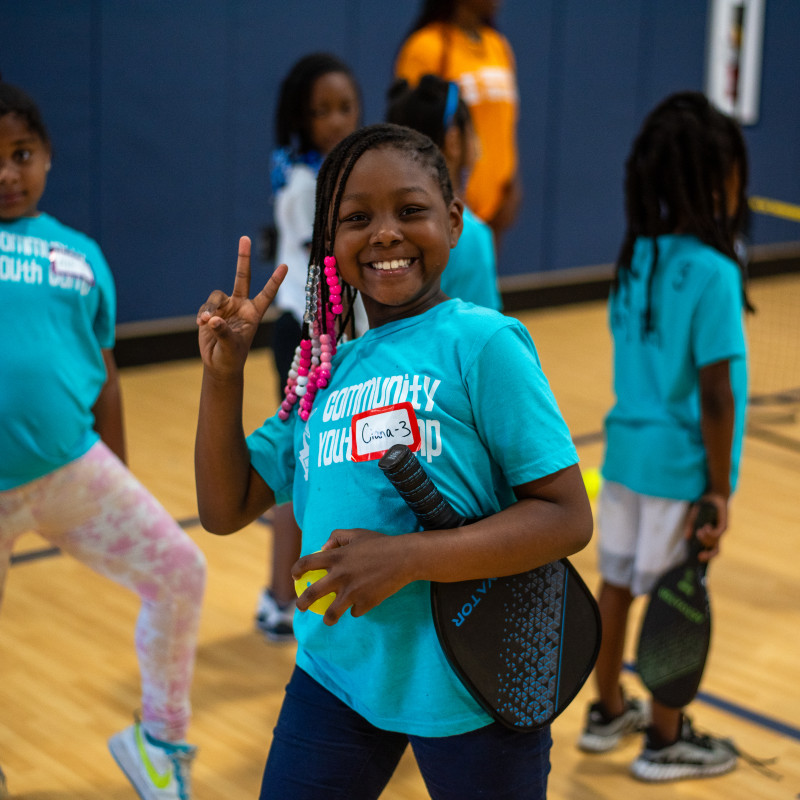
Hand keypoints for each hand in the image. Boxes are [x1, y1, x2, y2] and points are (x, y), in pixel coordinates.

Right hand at [197, 236, 286, 377]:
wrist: (218, 363)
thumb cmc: (231, 357)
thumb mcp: (230, 347)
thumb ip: (223, 332)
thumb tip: (212, 318)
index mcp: (254, 314)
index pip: (267, 294)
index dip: (275, 280)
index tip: (286, 265)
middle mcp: (241, 306)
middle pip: (243, 277)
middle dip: (243, 258)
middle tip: (245, 238)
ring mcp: (226, 307)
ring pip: (216, 295)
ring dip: (210, 307)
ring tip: (206, 322)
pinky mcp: (211, 311)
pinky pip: (206, 306)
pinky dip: (203, 314)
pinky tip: (201, 324)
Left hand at [292, 529, 416, 624]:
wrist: (404, 558)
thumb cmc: (380, 543)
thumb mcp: (357, 533)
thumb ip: (337, 537)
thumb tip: (323, 548)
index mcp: (335, 558)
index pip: (306, 564)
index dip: (296, 570)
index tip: (295, 576)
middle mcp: (340, 576)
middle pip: (311, 595)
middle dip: (302, 603)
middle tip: (301, 606)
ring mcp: (352, 592)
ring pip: (331, 614)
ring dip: (328, 619)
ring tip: (328, 620)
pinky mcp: (365, 603)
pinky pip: (355, 611)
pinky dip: (357, 609)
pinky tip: (362, 604)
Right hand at [685, 493, 727, 562]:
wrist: (713, 495)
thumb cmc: (703, 506)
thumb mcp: (693, 517)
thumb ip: (690, 527)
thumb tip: (687, 538)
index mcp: (709, 534)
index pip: (709, 549)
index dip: (705, 556)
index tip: (696, 558)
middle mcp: (716, 535)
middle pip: (714, 550)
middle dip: (707, 555)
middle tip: (699, 556)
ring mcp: (721, 531)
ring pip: (714, 543)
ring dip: (705, 539)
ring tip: (699, 531)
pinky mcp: (724, 526)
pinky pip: (717, 535)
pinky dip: (710, 533)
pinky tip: (705, 526)